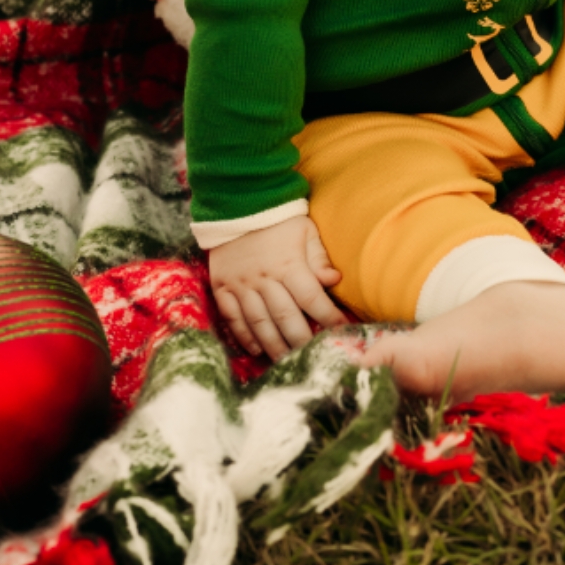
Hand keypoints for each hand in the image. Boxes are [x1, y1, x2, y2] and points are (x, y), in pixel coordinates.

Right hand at [209, 215, 346, 360]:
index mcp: (288, 264)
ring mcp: (241, 285)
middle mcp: (264, 278)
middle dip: (301, 340)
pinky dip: (244, 336)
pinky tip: (256, 349)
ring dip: (274, 345)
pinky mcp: (223, 287)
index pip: (312, 298)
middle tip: (314, 357)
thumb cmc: (277, 218)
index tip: (341, 330)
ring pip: (259, 323)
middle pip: (285, 317)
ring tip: (287, 361)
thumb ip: (318, 257)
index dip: (328, 317)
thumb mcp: (304, 229)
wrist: (236, 203)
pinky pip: (233, 317)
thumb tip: (335, 279)